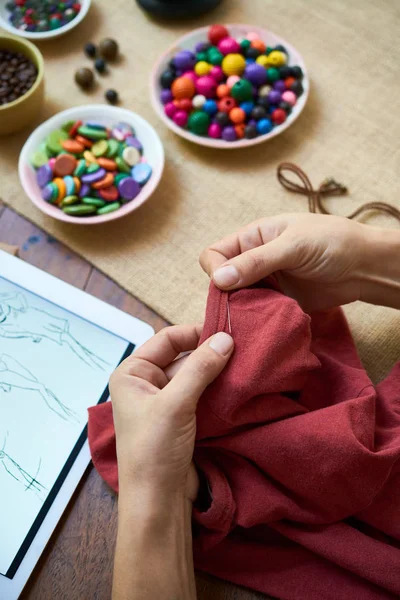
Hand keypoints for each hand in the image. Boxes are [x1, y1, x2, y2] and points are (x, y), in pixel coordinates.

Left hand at [109, 324, 233, 501]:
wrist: (158, 501)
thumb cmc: (154, 449)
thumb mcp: (175, 403)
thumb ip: (200, 368)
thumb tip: (226, 338)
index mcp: (132, 373)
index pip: (167, 340)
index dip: (195, 333)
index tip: (227, 332)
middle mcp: (146, 383)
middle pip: (183, 356)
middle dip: (209, 353)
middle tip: (242, 348)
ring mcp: (165, 401)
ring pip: (195, 375)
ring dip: (216, 372)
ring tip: (245, 364)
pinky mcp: (182, 418)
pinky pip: (202, 394)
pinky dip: (218, 389)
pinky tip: (238, 385)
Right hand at [200, 213, 369, 311]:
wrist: (365, 267)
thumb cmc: (332, 243)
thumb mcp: (292, 246)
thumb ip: (256, 261)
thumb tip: (219, 279)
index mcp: (253, 238)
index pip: (215, 254)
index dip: (215, 270)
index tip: (228, 285)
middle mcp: (254, 261)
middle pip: (222, 281)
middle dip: (226, 296)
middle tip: (242, 308)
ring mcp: (266, 284)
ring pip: (238, 301)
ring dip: (242, 311)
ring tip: (255, 319)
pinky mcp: (278, 304)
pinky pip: (257, 315)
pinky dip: (257, 322)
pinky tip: (264, 326)